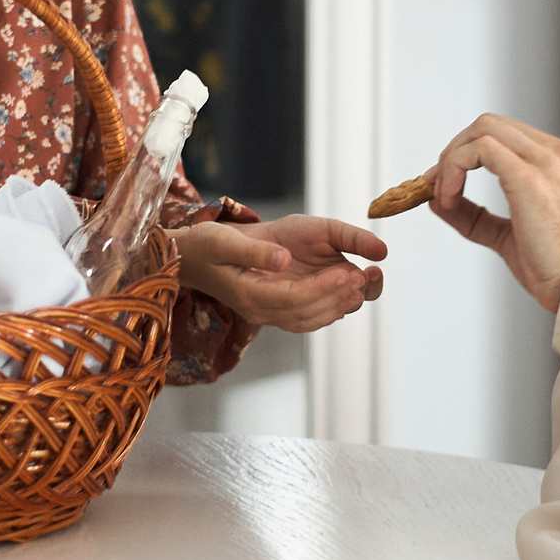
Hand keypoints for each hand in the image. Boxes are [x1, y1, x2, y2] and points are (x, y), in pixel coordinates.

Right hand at [177, 215, 386, 331]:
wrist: (193, 259)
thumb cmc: (205, 246)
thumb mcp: (222, 240)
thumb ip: (253, 250)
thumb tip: (282, 259)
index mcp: (246, 295)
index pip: (292, 299)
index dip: (322, 289)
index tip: (349, 272)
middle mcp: (259, 311)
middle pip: (306, 313)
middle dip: (338, 296)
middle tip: (366, 277)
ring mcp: (267, 314)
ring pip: (311, 319)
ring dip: (340, 304)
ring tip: (365, 282)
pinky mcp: (275, 308)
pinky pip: (308, 316)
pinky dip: (331, 306)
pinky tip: (350, 290)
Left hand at [426, 115, 559, 311]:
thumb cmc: (553, 266)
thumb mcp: (505, 233)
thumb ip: (473, 214)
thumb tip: (435, 200)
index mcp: (558, 161)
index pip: (502, 134)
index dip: (465, 151)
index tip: (443, 181)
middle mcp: (556, 154)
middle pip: (488, 124)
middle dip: (453, 150)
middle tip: (436, 185)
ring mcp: (547, 161)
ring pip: (483, 130)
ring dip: (452, 158)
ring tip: (444, 194)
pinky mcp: (530, 178)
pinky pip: (480, 150)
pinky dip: (455, 167)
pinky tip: (450, 197)